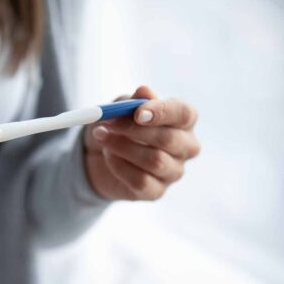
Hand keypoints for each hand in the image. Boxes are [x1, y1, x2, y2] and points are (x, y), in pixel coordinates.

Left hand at [83, 86, 199, 200]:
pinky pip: (141, 181)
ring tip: (102, 137)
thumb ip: (134, 101)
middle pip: (169, 139)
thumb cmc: (119, 127)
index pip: (184, 114)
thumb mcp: (121, 108)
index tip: (138, 112)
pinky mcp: (156, 192)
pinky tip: (109, 157)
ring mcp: (173, 172)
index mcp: (183, 121)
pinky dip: (119, 167)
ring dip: (122, 147)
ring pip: (155, 161)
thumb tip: (144, 91)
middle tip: (108, 122)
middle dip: (135, 130)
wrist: (98, 157)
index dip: (163, 112)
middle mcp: (185, 147)